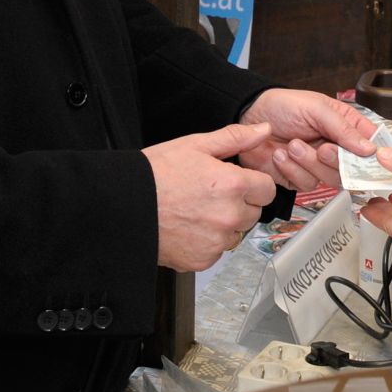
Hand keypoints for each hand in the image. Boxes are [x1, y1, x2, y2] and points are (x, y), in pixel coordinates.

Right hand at [144, 122, 278, 270]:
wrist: (123, 205)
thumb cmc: (154, 174)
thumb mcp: (196, 145)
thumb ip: (236, 138)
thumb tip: (263, 131)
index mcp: (232, 185)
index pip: (267, 189)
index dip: (253, 183)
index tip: (238, 182)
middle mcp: (228, 216)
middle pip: (254, 212)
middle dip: (240, 203)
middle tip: (211, 195)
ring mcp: (216, 241)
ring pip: (236, 233)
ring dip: (225, 225)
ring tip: (197, 210)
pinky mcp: (202, 260)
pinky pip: (217, 251)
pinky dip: (207, 243)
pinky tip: (189, 227)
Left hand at [239, 88, 377, 190]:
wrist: (249, 117)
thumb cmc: (283, 106)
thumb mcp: (316, 108)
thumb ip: (343, 129)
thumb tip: (369, 149)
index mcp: (345, 126)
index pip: (370, 144)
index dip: (372, 154)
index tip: (367, 157)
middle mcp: (336, 148)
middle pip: (353, 169)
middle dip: (336, 160)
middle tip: (323, 149)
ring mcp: (318, 165)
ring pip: (331, 179)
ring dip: (310, 163)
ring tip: (293, 145)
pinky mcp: (300, 177)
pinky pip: (307, 185)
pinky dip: (293, 170)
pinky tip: (281, 155)